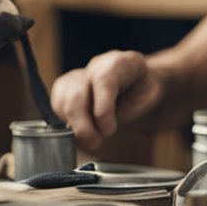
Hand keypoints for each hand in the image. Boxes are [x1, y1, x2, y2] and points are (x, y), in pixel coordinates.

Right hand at [49, 50, 164, 151]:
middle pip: (75, 94)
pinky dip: (66, 125)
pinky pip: (56, 109)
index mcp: (120, 63)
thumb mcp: (150, 97)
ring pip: (62, 102)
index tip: (108, 130)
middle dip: (82, 124)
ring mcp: (77, 77)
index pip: (103, 79)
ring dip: (74, 127)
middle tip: (95, 142)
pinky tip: (80, 132)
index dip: (103, 108)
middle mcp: (95, 66)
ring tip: (90, 139)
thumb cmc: (143, 92)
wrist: (137, 87)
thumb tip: (104, 127)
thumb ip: (130, 107)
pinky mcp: (63, 91)